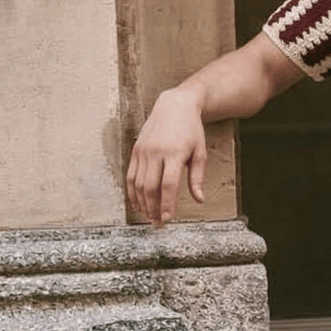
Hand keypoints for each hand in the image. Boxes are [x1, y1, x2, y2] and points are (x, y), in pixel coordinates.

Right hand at [126, 87, 206, 225]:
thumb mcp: (200, 153)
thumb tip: (199, 200)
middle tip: (158, 224)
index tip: (168, 220)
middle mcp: (155, 152)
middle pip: (150, 187)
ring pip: (138, 184)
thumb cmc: (191, 130)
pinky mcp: (135, 150)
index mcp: (174, 153)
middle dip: (153, 209)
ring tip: (149, 217)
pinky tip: (138, 203)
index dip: (167, 204)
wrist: (174, 106)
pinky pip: (130, 176)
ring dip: (142, 203)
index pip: (168, 185)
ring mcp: (143, 151)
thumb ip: (197, 178)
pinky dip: (133, 192)